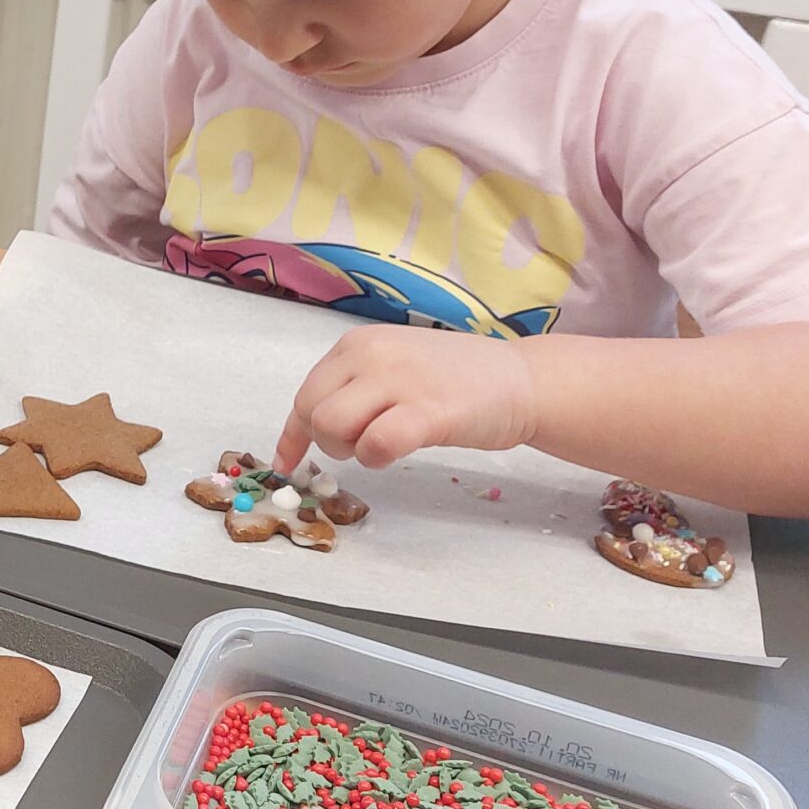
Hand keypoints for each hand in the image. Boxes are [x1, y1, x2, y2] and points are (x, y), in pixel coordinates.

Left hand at [271, 325, 539, 473]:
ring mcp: (398, 380)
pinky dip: (377, 457)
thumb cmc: (457, 378)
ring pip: (332, 427)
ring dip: (351, 450)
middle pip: (312, 412)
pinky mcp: (427, 411)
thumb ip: (355, 387)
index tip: (287, 463)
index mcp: (358, 344)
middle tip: (363, 445)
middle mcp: (370, 355)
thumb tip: (312, 427)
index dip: (293, 435)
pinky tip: (398, 452)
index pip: (305, 394)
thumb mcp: (395, 366)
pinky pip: (376, 444)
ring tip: (384, 445)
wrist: (521, 379)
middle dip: (327, 442)